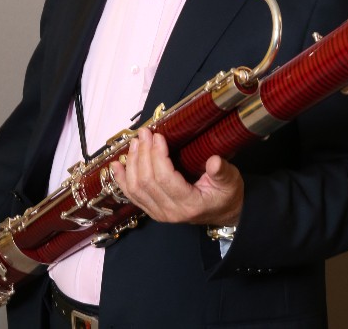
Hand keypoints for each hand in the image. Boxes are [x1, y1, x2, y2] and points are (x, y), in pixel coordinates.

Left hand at [110, 127, 243, 225]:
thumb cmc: (226, 195)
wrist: (224, 214)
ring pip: (136, 188)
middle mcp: (170, 212)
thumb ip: (222, 172)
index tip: (158, 136)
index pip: (165, 179)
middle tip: (145, 133)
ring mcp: (159, 213)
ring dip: (133, 163)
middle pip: (147, 181)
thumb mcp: (231, 181)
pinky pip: (132, 196)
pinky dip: (122, 179)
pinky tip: (116, 165)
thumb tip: (214, 161)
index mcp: (189, 204)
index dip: (157, 156)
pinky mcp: (153, 210)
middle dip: (143, 154)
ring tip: (135, 142)